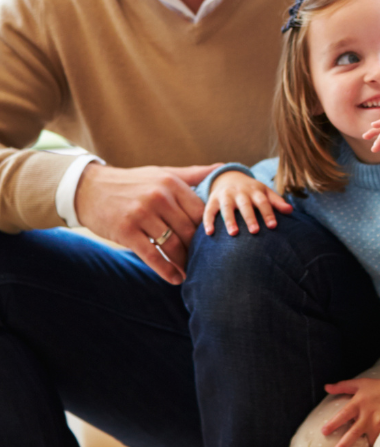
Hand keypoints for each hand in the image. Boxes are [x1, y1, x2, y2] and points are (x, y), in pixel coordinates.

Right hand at [74, 162, 216, 284]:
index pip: (200, 211)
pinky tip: (176, 279)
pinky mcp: (126, 231)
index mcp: (171, 184)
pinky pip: (152, 255)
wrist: (89, 188)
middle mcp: (159, 198)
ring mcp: (141, 214)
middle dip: (198, 249)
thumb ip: (193, 174)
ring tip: (192, 272)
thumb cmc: (132, 182)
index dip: (209, 230)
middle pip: (188, 230)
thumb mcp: (162, 173)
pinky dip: (166, 270)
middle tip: (206, 262)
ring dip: (184, 262)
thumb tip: (223, 167)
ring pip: (172, 244)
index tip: (215, 243)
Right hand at [202, 170, 291, 236]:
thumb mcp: (264, 192)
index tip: (273, 226)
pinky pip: (209, 211)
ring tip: (233, 233)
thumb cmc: (251, 190)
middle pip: (245, 205)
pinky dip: (208, 221)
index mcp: (255, 191)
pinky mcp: (213, 200)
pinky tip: (209, 233)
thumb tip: (290, 210)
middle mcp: (240, 192)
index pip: (263, 202)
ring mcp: (225, 196)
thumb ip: (277, 201)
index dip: (268, 213)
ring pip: (227, 207)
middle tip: (255, 231)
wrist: (229, 177)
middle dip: (250, 218)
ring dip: (230, 220)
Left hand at [321, 376, 379, 446]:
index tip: (324, 432)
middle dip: (343, 445)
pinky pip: (379, 444)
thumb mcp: (360, 384)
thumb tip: (326, 387)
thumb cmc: (378, 388)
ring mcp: (378, 423)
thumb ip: (343, 386)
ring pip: (367, 441)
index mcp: (359, 403)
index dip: (333, 423)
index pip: (343, 414)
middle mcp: (368, 414)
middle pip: (354, 432)